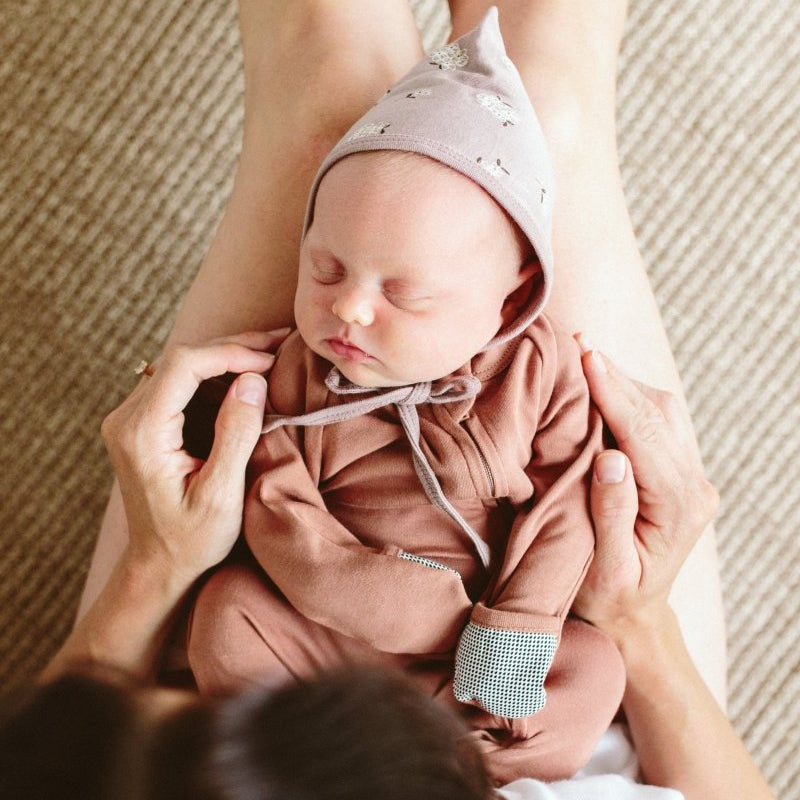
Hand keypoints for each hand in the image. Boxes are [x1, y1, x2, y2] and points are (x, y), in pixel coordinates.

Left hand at [100, 330, 287, 585]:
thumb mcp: (221, 495)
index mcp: (141, 434)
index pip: (183, 366)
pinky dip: (216, 374)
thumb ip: (235, 435)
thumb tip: (253, 382)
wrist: (158, 565)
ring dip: (226, 357)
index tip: (270, 360)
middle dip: (232, 348)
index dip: (229, 354)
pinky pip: (180, 382)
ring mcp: (131, 418)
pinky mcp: (143, 422)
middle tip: (279, 343)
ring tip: (270, 353)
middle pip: (181, 359)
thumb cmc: (191, 540)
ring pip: (181, 366)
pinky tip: (246, 373)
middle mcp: (127, 418)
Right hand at [571, 340, 718, 636]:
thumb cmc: (609, 597)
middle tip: (578, 342)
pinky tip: (605, 383)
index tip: (587, 356)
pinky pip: (660, 422)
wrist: (633, 616)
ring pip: (663, 410)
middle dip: (617, 375)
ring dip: (624, 381)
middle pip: (658, 413)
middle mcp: (694, 486)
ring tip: (586, 355)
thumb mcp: (608, 568)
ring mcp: (692, 477)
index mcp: (678, 508)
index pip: (643, 435)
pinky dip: (630, 397)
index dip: (613, 393)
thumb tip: (612, 458)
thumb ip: (613, 514)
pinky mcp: (681, 472)